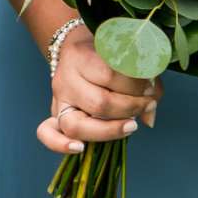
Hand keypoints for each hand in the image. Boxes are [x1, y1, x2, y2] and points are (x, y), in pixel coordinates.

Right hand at [35, 26, 158, 155]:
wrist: (73, 48)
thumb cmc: (105, 55)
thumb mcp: (126, 57)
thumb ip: (143, 83)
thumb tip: (149, 117)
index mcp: (81, 57)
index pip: (110, 75)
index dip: (137, 86)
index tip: (150, 88)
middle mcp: (66, 80)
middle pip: (98, 103)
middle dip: (130, 108)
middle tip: (147, 104)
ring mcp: (58, 101)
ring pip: (76, 125)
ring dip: (110, 130)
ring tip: (131, 126)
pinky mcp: (54, 116)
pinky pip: (47, 134)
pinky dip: (60, 145)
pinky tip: (80, 148)